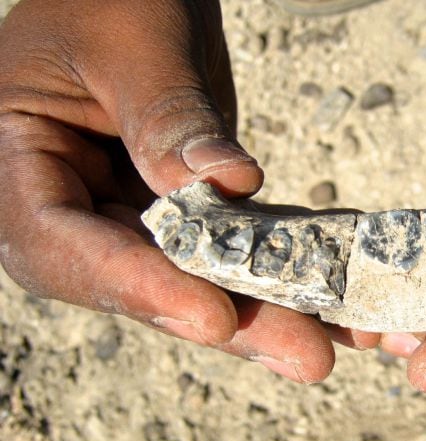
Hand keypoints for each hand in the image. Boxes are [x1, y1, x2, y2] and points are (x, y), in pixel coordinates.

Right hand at [0, 0, 375, 382]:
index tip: (211, 315)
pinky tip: (333, 285)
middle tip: (304, 353)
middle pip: (138, 279)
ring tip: (334, 335)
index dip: (134, 286)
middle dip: (225, 317)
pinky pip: (228, 244)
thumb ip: (168, 118)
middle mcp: (69, 201)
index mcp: (17, 161)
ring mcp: (127, 209)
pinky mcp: (179, 209)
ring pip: (191, 274)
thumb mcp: (135, 44)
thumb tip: (228, 184)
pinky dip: (279, 264)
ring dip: (264, 307)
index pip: (60, 243)